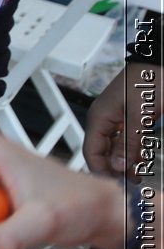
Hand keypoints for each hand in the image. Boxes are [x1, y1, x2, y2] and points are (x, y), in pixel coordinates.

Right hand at [83, 63, 150, 178]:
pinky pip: (127, 141)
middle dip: (115, 169)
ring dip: (125, 163)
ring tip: (137, 176)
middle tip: (130, 184)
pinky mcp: (132, 119)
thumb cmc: (149, 79)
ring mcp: (118, 120)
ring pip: (116, 149)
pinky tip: (140, 161)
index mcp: (99, 117)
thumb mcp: (140, 115)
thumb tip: (118, 167)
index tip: (116, 185)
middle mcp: (105, 120)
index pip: (91, 152)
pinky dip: (133, 153)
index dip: (101, 170)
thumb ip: (129, 142)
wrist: (163, 63)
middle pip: (103, 152)